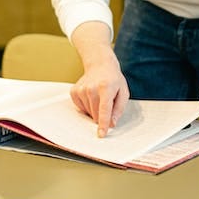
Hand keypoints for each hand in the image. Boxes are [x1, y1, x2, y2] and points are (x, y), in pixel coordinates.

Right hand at [70, 21, 129, 136]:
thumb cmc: (114, 80)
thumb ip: (119, 109)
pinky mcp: (74, 92)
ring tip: (99, 96)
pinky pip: (82, 109)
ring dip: (95, 110)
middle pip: (96, 114)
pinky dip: (88, 106)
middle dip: (102, 115)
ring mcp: (81, 89)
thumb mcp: (123, 92)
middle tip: (107, 100)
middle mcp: (91, 88)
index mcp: (105, 87)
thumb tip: (112, 123)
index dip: (103, 123)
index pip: (104, 110)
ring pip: (89, 113)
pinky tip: (91, 96)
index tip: (101, 134)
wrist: (100, 65)